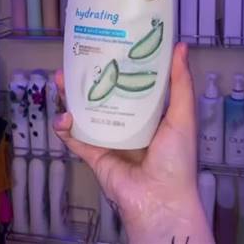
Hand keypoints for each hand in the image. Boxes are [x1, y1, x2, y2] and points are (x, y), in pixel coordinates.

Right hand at [52, 42, 213, 243]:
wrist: (160, 198)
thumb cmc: (176, 158)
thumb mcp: (183, 115)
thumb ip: (180, 82)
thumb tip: (180, 45)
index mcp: (151, 115)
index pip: (132, 84)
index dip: (119, 65)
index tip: (108, 44)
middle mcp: (128, 125)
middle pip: (103, 96)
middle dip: (88, 79)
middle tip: (75, 60)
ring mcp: (109, 140)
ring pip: (85, 114)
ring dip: (71, 98)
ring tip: (60, 80)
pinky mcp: (94, 156)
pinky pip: (75, 140)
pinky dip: (65, 128)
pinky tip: (61, 116)